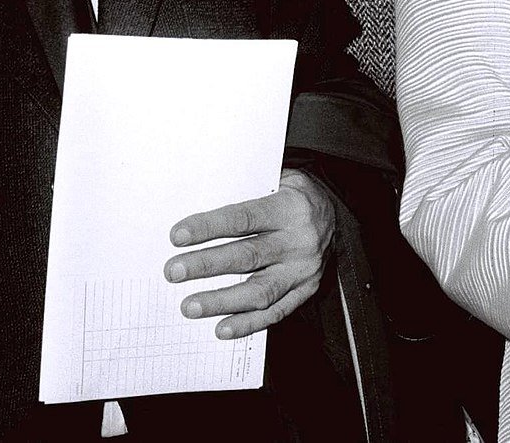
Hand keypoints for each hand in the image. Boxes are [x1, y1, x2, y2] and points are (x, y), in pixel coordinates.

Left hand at [164, 168, 335, 338]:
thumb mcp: (277, 180)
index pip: (243, 218)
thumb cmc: (294, 195)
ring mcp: (303, 270)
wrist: (335, 213)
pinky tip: (221, 328)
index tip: (178, 236)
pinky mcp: (305, 291)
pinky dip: (247, 324)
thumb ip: (246, 192)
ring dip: (221, 301)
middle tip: (174, 271)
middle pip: (247, 256)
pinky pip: (275, 313)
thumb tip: (199, 205)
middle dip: (206, 265)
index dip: (209, 227)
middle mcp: (298, 240)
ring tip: (189, 306)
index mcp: (290, 207)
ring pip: (259, 291)